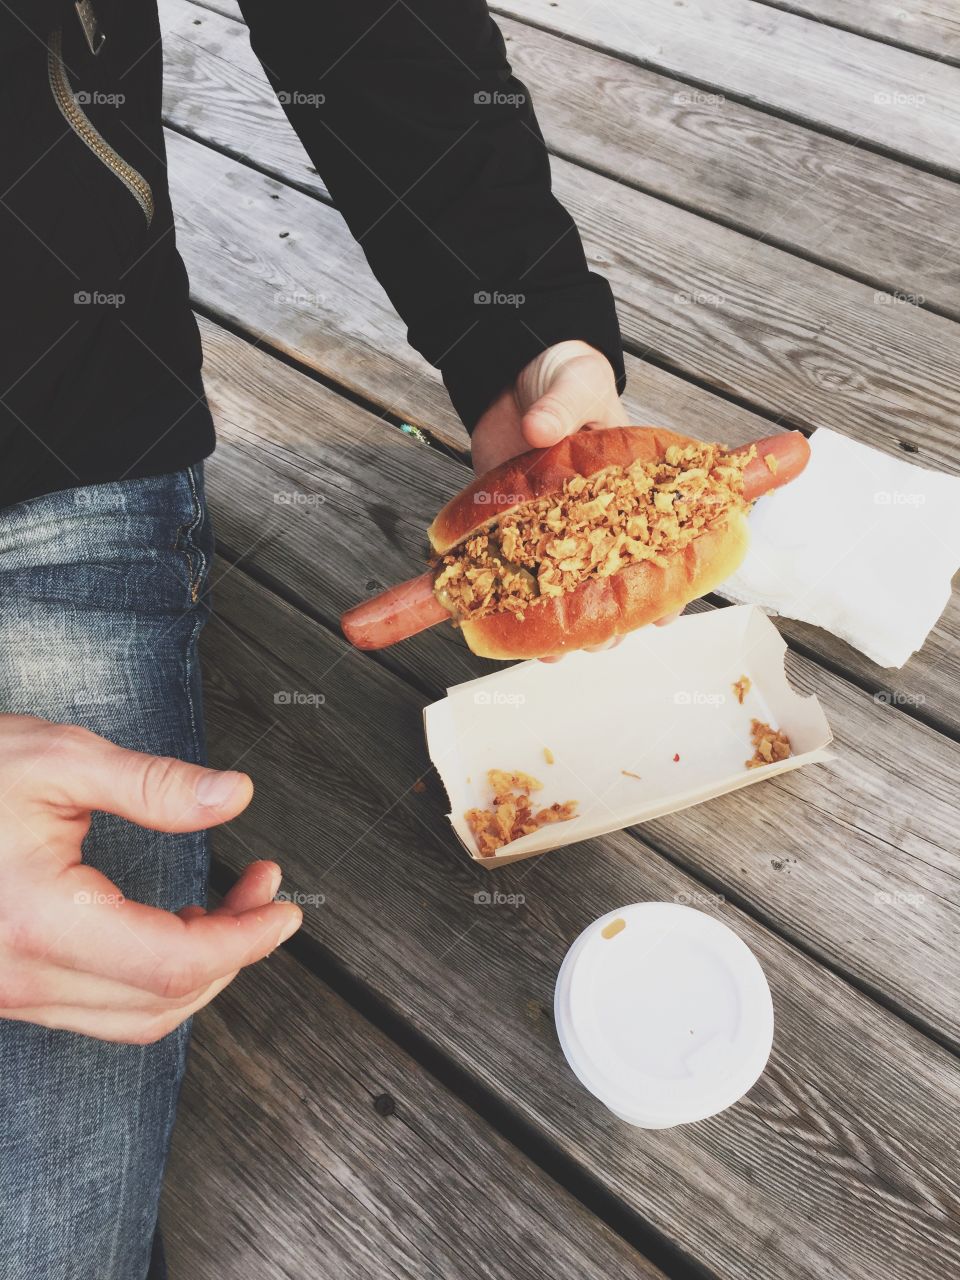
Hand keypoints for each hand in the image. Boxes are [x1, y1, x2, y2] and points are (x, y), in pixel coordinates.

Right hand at [0, 715, 301, 1043]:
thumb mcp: (57, 759)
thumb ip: (153, 784)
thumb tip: (232, 797)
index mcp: (38, 920)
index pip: (174, 963)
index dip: (245, 940)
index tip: (283, 909)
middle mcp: (20, 976)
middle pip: (164, 1001)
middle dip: (234, 951)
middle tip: (263, 893)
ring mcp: (10, 993)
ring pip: (135, 1018)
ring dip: (198, 971)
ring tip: (229, 907)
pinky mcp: (9, 988)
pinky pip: (100, 1009)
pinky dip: (153, 979)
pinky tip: (172, 927)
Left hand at [471, 340, 676, 659]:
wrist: (511, 371)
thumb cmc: (563, 375)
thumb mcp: (575, 380)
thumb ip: (563, 402)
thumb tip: (539, 427)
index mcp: (633, 490)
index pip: (663, 546)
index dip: (669, 587)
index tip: (663, 613)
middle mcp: (598, 520)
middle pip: (617, 585)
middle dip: (615, 622)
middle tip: (604, 639)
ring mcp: (555, 531)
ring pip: (570, 595)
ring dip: (569, 629)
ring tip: (560, 649)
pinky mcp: (512, 532)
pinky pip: (518, 580)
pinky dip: (515, 612)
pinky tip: (515, 636)